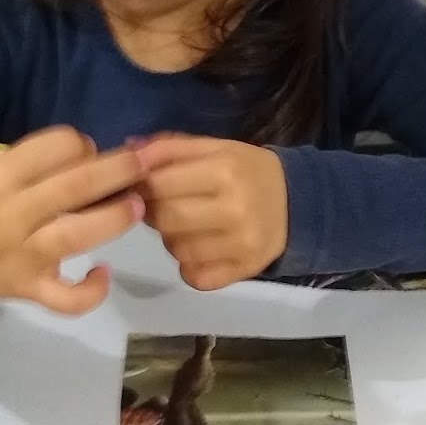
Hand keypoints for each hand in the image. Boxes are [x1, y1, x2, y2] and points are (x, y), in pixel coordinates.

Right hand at [0, 126, 144, 315]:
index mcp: (0, 177)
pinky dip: (89, 291)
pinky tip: (102, 274)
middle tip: (145, 162)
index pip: (53, 148)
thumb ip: (35, 164)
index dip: (81, 143)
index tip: (89, 149)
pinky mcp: (28, 289)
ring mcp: (23, 256)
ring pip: (77, 235)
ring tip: (137, 205)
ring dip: (115, 218)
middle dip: (118, 169)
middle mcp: (13, 215)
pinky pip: (65, 299)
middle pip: (75, 186)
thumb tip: (93, 155)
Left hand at [136, 134, 287, 289]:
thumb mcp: (216, 148)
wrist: (297, 203)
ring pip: (176, 250)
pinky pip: (193, 276)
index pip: (159, 184)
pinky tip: (201, 249)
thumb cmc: (248, 171)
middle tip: (162, 206)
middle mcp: (234, 210)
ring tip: (187, 226)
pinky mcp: (242, 272)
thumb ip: (171, 148)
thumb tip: (128, 155)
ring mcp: (240, 246)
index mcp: (225, 171)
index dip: (141, 185)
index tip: (142, 185)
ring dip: (171, 239)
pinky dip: (189, 265)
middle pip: (164, 219)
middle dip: (154, 212)